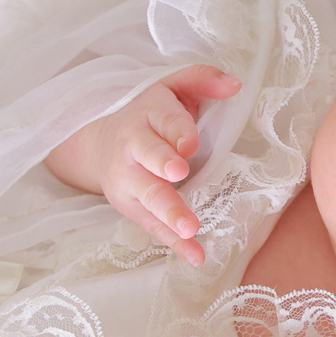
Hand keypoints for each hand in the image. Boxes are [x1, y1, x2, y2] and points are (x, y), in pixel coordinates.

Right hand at [45, 65, 241, 266]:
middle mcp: (134, 146)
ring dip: (168, 211)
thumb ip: (203, 80)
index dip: (177, 131)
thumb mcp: (173, 87)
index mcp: (149, 114)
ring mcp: (130, 179)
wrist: (100, 143)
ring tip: (190, 228)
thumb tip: (235, 85)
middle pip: (148, 156)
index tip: (190, 144)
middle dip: (162, 165)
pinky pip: (153, 226)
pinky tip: (195, 256)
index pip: (164, 121)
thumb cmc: (151, 114)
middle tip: (179, 174)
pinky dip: (173, 243)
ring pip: (147, 195)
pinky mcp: (131, 206)